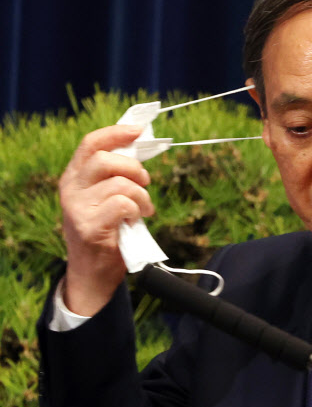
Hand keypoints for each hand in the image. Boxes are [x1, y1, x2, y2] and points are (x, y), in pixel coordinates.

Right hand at [59, 125, 154, 315]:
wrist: (92, 275)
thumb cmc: (105, 233)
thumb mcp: (104, 199)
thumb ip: (114, 176)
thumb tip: (139, 147)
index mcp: (73, 177)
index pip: (91, 143)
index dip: (116, 133)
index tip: (138, 131)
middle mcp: (71, 189)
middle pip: (106, 159)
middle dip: (135, 168)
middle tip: (145, 183)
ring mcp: (77, 208)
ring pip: (120, 183)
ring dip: (141, 196)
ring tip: (144, 209)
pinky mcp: (89, 227)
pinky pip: (122, 204)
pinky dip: (137, 209)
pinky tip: (137, 219)